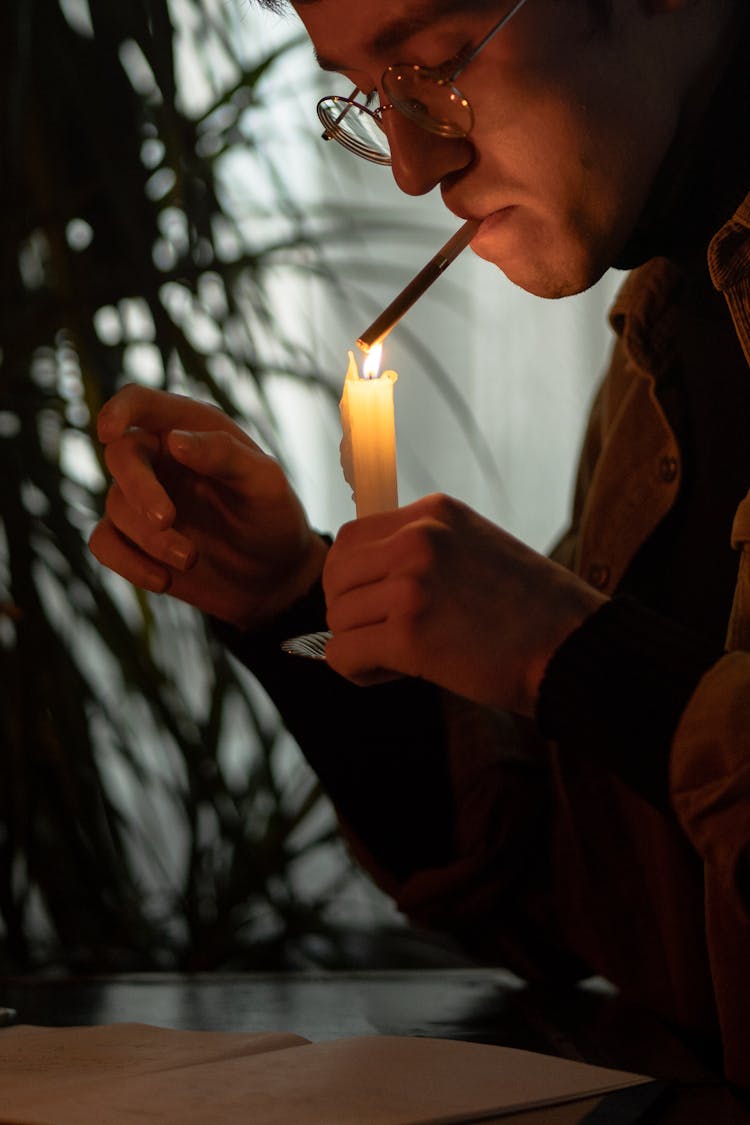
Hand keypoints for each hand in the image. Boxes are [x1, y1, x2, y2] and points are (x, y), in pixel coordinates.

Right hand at [89, 385, 327, 627]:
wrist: (273, 576)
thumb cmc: (273, 517)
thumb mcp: (265, 483)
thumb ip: (226, 455)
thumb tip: (174, 441)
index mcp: (191, 429)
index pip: (141, 402)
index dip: (120, 409)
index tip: (110, 431)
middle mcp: (160, 458)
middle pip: (121, 455)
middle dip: (138, 488)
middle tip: (166, 520)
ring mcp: (142, 499)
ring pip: (117, 506)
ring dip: (151, 538)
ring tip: (191, 559)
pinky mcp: (133, 540)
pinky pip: (104, 543)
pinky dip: (128, 563)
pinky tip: (163, 581)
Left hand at [322, 494, 606, 715]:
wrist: (576, 648)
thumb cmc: (533, 611)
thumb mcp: (476, 549)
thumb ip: (422, 551)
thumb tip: (362, 581)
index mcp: (435, 512)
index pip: (351, 537)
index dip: (352, 579)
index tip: (375, 605)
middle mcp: (419, 538)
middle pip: (336, 574)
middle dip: (349, 611)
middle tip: (382, 637)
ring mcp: (412, 583)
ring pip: (337, 616)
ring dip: (358, 644)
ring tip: (396, 660)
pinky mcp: (409, 633)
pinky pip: (343, 654)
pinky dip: (356, 671)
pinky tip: (390, 674)